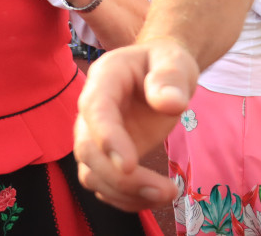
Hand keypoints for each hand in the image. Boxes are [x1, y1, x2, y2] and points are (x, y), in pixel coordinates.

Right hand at [73, 38, 197, 211]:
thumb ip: (170, 77)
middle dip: (120, 178)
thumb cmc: (164, 63)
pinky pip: (103, 185)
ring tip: (167, 194)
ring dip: (124, 193)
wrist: (159, 73)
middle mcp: (91, 110)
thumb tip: (171, 103)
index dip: (107, 139)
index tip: (129, 166)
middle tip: (165, 190)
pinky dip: (125, 199)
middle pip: (87, 149)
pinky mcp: (105, 156)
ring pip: (91, 173)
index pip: (95, 110)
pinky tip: (155, 196)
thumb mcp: (173, 60)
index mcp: (105, 79)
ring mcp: (95, 135)